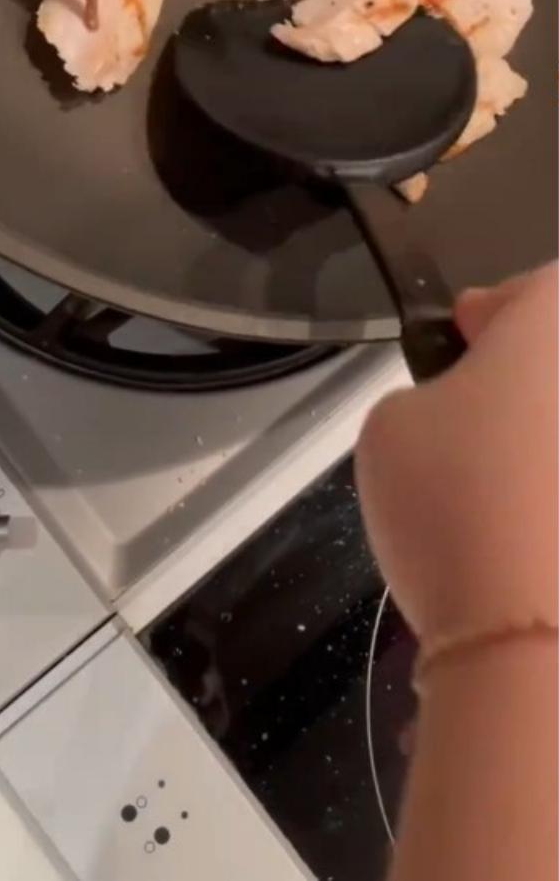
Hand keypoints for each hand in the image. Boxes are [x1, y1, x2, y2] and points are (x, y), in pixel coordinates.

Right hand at [356, 264, 557, 660]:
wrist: (539, 642)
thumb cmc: (456, 499)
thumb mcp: (390, 424)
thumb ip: (428, 394)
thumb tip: (466, 411)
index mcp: (558, 320)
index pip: (534, 289)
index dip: (495, 313)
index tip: (463, 345)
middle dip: (532, 386)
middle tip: (483, 424)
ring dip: (547, 450)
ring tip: (511, 499)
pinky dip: (557, 508)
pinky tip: (539, 550)